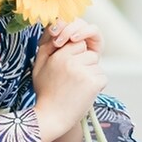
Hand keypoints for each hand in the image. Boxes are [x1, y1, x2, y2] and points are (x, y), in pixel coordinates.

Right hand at [32, 22, 106, 141]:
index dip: (74, 55)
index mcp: (58, 55)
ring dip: (90, 74)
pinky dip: (96, 86)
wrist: (51, 117)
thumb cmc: (45, 90)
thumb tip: (59, 24)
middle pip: (89, 52)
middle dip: (84, 63)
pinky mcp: (93, 83)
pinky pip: (102, 77)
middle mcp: (71, 61)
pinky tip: (83, 94)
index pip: (77, 43)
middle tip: (71, 80)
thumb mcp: (40, 64)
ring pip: (96, 64)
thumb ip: (47, 43)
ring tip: (76, 87)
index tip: (67, 69)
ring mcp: (83, 72)